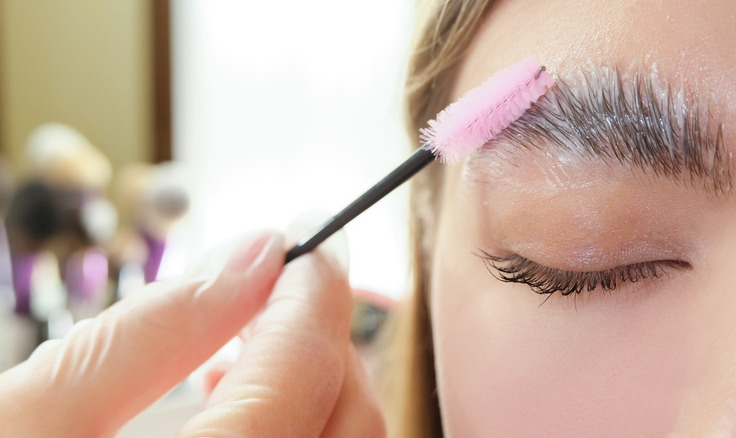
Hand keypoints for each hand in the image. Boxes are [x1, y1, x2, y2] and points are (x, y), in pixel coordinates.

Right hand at [0, 229, 384, 436]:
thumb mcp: (27, 422)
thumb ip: (151, 333)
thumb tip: (250, 256)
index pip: (305, 373)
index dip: (315, 291)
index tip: (306, 243)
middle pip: (351, 424)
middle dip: (325, 342)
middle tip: (277, 294)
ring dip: (317, 393)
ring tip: (245, 355)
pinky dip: (299, 437)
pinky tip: (236, 418)